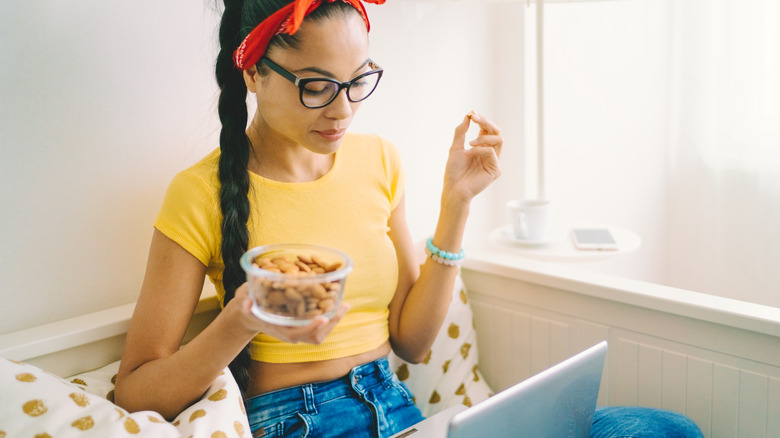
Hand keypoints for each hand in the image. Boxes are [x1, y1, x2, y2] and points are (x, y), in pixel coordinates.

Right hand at [229, 283, 349, 344]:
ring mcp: (297, 330)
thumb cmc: (246, 306)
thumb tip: (246, 303)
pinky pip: (319, 325)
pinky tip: (337, 301)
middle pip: (316, 336)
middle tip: (343, 306)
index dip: (310, 328)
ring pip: (320, 333)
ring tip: (344, 304)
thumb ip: (244, 302)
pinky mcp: (302, 325)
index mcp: (278, 329)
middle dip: (331, 323)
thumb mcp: (242, 301)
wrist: (249, 314)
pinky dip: (329, 315)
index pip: (297, 333)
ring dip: (334, 320)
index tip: (323, 318)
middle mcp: (290, 333)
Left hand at [443, 111, 502, 202]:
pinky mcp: (496, 170)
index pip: (487, 129)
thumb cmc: (454, 172)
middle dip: (486, 122)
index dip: (481, 120)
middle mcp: (489, 153)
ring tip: (470, 143)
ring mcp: (494, 161)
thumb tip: (467, 116)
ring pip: (498, 139)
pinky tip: (470, 154)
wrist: (453, 189)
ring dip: (484, 137)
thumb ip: (461, 132)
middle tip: (475, 118)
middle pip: (496, 131)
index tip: (472, 114)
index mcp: (481, 148)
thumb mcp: (455, 148)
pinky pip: (492, 152)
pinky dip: (480, 149)